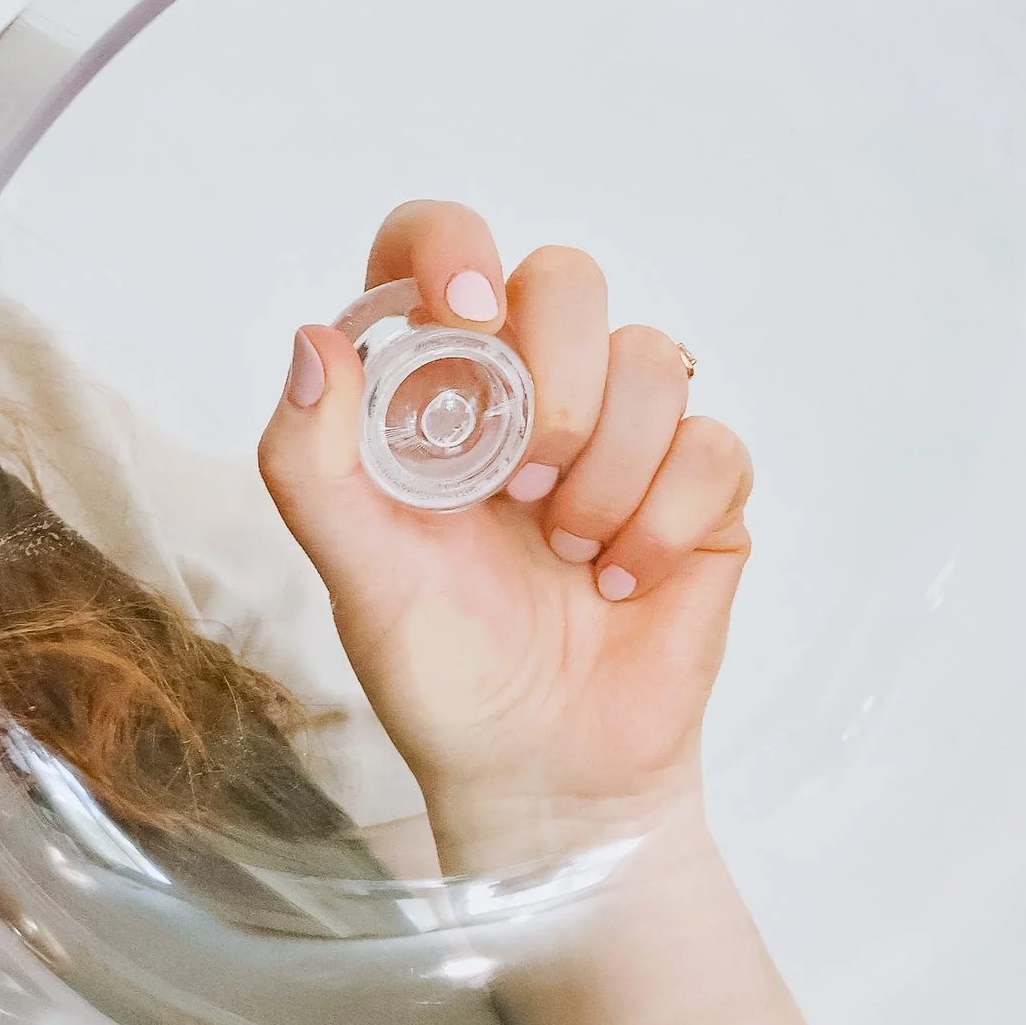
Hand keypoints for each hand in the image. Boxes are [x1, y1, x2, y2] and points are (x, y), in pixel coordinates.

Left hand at [258, 200, 752, 867]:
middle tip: (519, 482)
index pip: (438, 251)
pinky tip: (621, 581)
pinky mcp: (702, 487)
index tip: (461, 312)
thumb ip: (312, 466)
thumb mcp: (357, 577)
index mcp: (437, 390)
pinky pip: (713, 443)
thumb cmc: (445, 673)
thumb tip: (312, 344)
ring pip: (655, 357)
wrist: (546, 775)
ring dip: (607, 473)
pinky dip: (664, 523)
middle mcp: (533, 390)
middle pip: (568, 277)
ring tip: (567, 554)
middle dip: (553, 381)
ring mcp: (626, 433)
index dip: (451, 249)